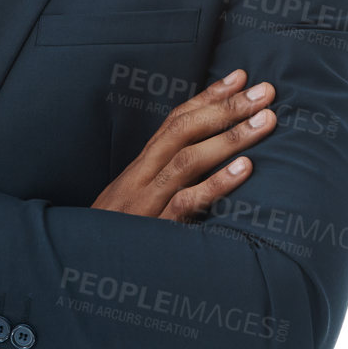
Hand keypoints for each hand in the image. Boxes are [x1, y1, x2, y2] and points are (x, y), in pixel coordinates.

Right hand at [91, 67, 275, 221]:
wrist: (80, 271)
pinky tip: (245, 170)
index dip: (208, 97)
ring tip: (266, 121)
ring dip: (230, 138)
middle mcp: (141, 178)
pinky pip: (186, 204)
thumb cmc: (116, 239)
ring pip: (187, 161)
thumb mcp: (136, 203)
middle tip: (267, 91)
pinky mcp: (155, 231)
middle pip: (184, 131)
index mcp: (140, 169)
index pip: (175, 121)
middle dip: (228, 108)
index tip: (241, 77)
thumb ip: (164, 180)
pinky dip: (216, 184)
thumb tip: (206, 159)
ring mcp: (146, 203)